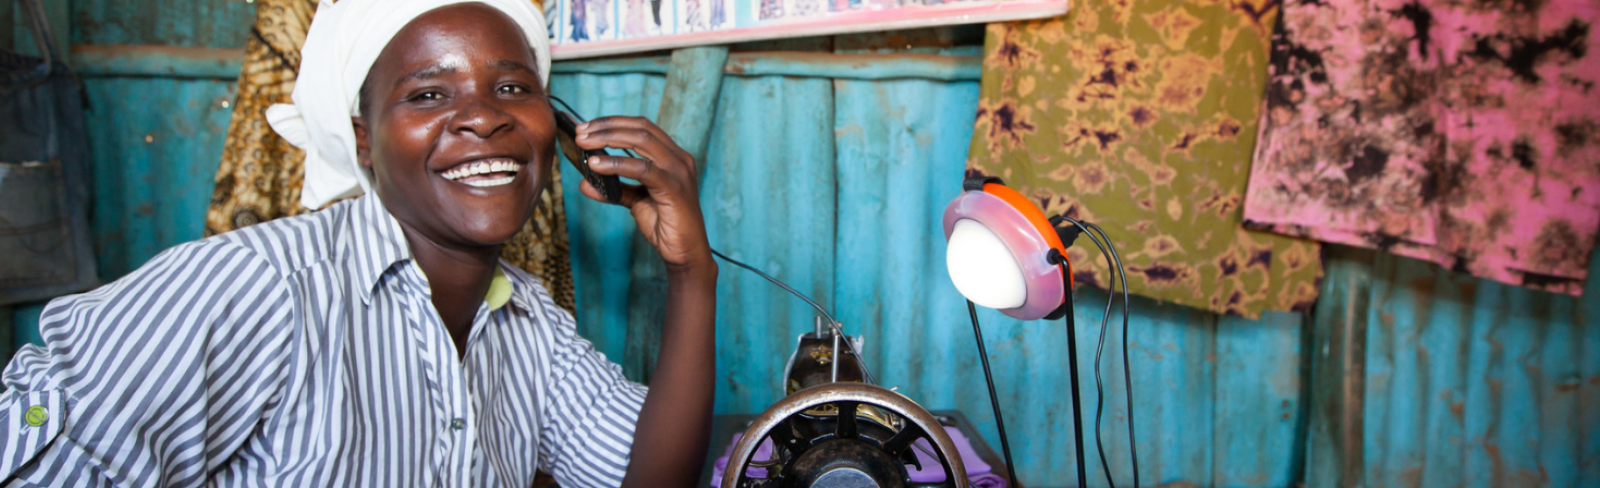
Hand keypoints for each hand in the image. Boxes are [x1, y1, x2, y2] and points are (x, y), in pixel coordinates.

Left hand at [575, 116, 713, 270]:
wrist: (685, 254)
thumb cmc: (666, 226)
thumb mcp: (635, 202)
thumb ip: (614, 189)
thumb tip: (585, 183)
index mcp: (672, 156)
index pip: (642, 127)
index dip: (613, 123)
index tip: (586, 128)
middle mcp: (678, 158)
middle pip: (640, 128)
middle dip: (606, 126)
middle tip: (579, 133)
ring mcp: (678, 171)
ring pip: (642, 140)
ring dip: (608, 138)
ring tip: (584, 143)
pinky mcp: (674, 188)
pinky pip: (642, 169)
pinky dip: (616, 164)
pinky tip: (596, 165)